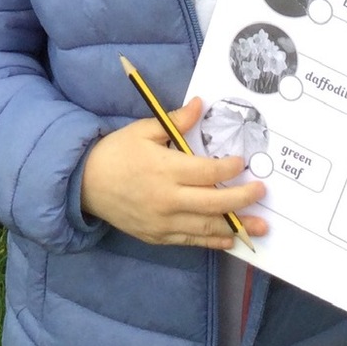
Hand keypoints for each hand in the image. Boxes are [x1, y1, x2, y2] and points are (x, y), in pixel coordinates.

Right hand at [79, 97, 265, 248]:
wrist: (85, 184)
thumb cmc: (116, 153)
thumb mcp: (143, 130)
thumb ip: (175, 122)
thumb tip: (200, 104)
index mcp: (165, 169)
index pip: (207, 171)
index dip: (228, 168)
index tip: (242, 163)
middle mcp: (167, 199)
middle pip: (214, 202)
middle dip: (242, 198)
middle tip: (261, 192)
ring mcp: (163, 222)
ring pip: (207, 227)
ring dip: (237, 227)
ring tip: (262, 227)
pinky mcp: (158, 236)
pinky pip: (192, 241)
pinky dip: (213, 241)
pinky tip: (231, 239)